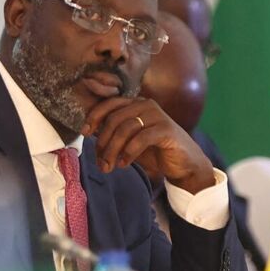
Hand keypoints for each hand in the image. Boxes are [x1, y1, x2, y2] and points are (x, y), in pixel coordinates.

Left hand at [83, 96, 215, 191]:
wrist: (184, 164)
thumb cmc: (155, 152)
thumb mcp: (129, 142)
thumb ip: (113, 134)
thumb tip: (89, 132)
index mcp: (136, 105)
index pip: (110, 104)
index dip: (95, 116)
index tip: (85, 133)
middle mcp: (146, 105)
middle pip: (115, 118)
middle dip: (103, 142)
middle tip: (100, 162)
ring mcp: (157, 116)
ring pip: (125, 129)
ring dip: (113, 150)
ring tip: (109, 166)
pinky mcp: (166, 129)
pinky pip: (141, 138)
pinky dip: (129, 152)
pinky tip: (124, 164)